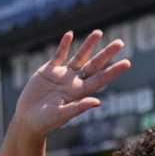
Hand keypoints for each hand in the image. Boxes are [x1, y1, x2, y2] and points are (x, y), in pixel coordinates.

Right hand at [11, 30, 130, 141]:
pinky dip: (63, 45)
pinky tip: (70, 34)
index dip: (113, 71)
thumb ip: (78, 107)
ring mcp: (61, 75)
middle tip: (120, 43)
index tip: (127, 63)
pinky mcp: (48, 71)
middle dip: (106, 54)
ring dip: (88, 45)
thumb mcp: (61, 115)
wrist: (27, 120)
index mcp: (79, 93)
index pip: (100, 79)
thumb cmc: (45, 123)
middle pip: (93, 65)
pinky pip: (58, 55)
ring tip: (99, 32)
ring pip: (78, 57)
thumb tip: (97, 102)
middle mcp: (73, 82)